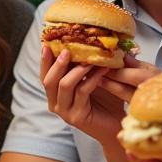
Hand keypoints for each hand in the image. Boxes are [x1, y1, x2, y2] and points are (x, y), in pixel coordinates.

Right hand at [40, 47, 158, 145]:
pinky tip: (102, 69)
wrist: (117, 123)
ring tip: (89, 58)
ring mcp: (64, 111)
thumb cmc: (106, 99)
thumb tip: (88, 37)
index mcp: (55, 93)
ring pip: (64, 85)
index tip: (47, 44)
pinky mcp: (76, 117)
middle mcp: (55, 103)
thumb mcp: (93, 77)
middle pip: (48, 80)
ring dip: (77, 69)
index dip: (44, 60)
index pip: (44, 75)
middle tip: (67, 49)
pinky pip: (81, 92)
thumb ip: (85, 63)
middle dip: (57, 63)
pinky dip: (91, 78)